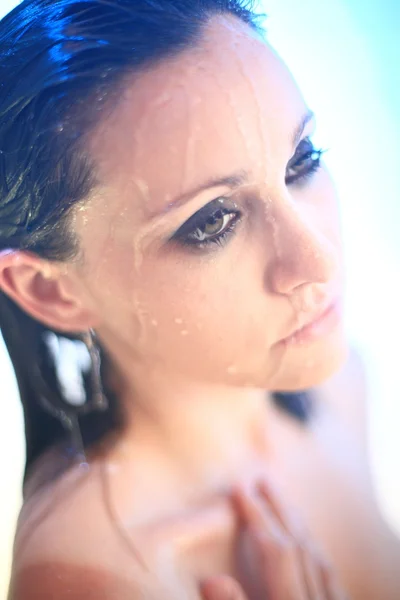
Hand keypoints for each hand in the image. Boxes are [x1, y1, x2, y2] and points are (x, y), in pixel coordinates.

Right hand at [200, 478, 347, 599]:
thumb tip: (210, 578)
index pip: (275, 548)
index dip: (257, 514)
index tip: (240, 487)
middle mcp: (315, 598)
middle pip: (299, 544)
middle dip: (280, 509)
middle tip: (263, 480)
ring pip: (317, 557)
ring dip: (298, 524)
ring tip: (283, 503)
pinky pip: (330, 576)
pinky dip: (316, 552)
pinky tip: (310, 546)